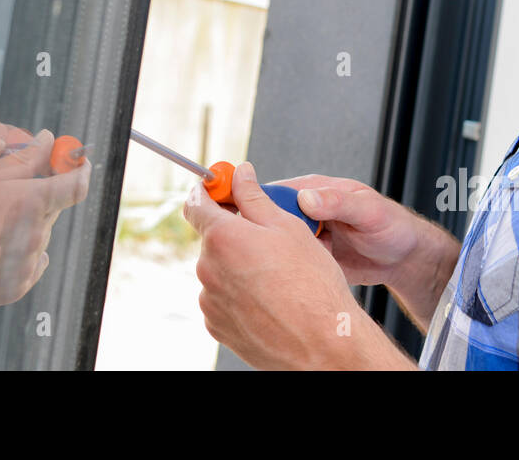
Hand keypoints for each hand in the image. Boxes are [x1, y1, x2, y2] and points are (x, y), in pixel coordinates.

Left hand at [184, 162, 409, 369]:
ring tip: (275, 277)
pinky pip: (223, 299)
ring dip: (238, 266)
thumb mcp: (287, 227)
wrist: (322, 344)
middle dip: (234, 234)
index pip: (195, 203)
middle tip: (268, 240)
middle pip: (212, 239)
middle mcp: (208, 269)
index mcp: (222, 237)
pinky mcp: (217, 326)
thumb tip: (240, 174)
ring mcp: (210, 301)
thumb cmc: (311, 285)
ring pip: (219, 270)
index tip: (219, 189)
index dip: (207, 191)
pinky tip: (269, 299)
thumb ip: (254, 197)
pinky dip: (239, 294)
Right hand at [275, 173, 459, 328]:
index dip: (257, 203)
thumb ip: (338, 202)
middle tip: (261, 251)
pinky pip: (290, 263)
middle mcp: (306, 212)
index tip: (249, 219)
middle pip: (269, 219)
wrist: (405, 259)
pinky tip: (289, 278)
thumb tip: (306, 198)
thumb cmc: (392, 226)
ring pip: (276, 243)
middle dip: (262, 234)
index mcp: (316, 190)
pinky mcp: (311, 258)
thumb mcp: (368, 211)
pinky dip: (286, 270)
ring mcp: (307, 236)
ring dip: (273, 255)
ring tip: (274, 268)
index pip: (275, 192)